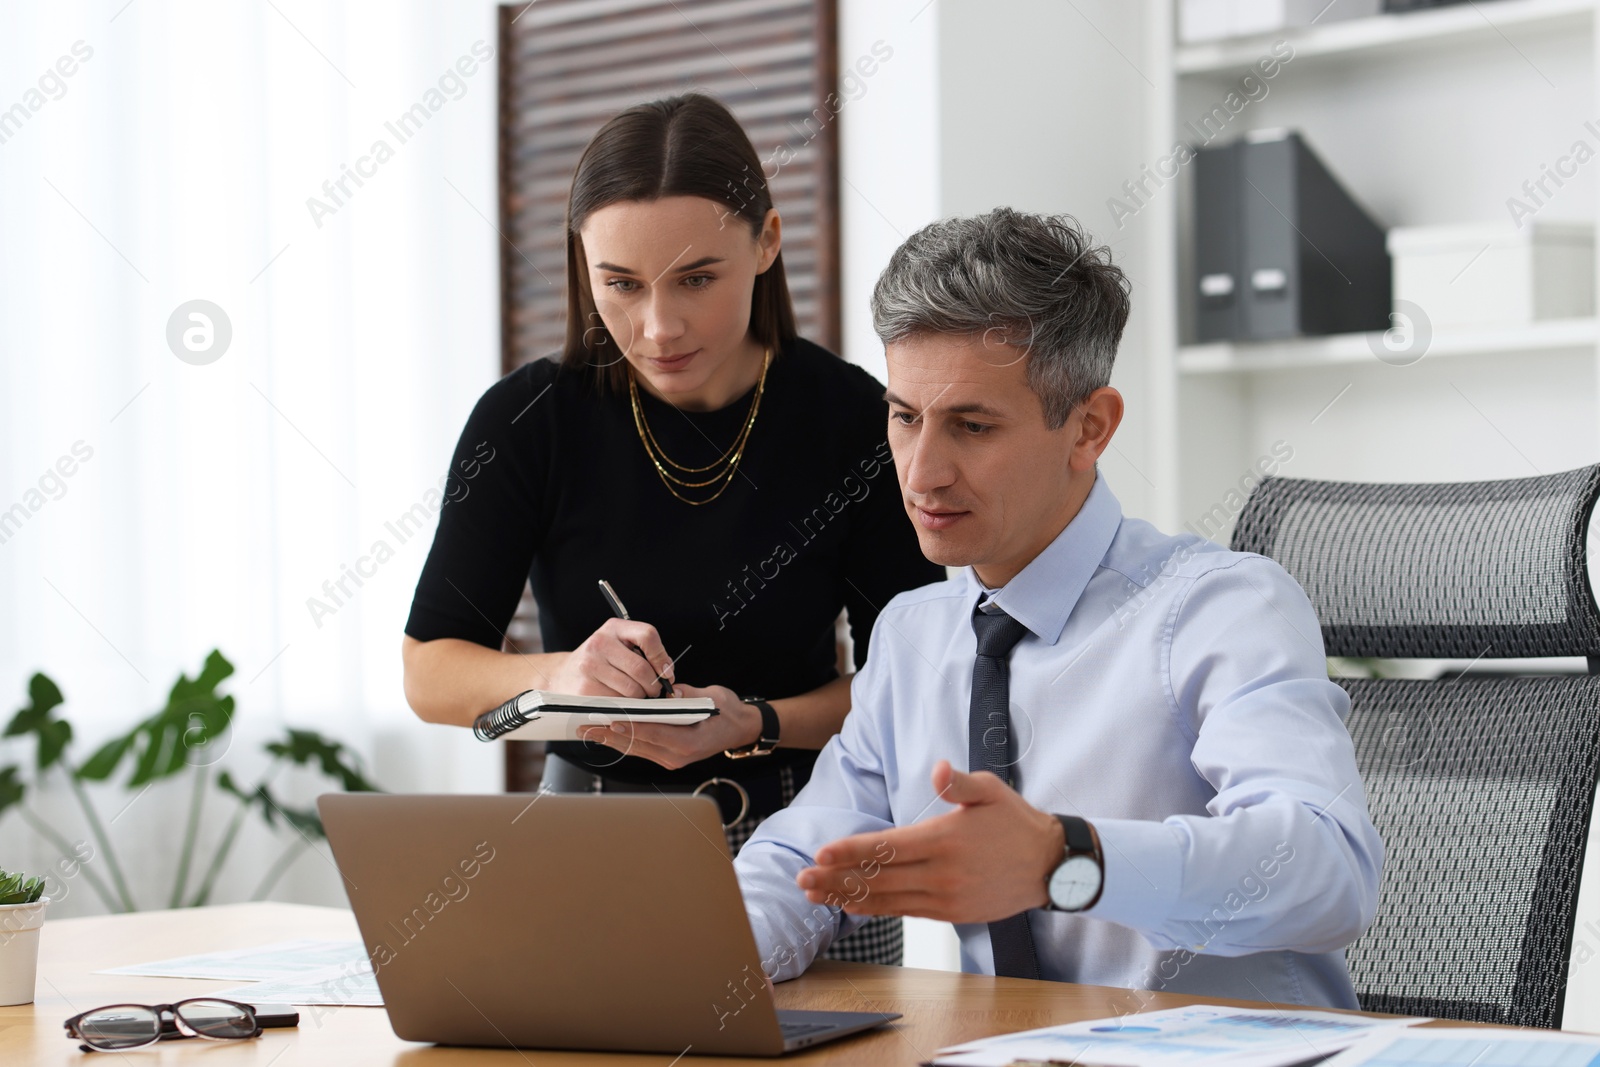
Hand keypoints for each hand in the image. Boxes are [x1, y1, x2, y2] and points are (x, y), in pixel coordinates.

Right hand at [547, 618, 673, 697]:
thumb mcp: (619, 645)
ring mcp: (590, 666)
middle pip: (641, 668)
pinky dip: (625, 707)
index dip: (661, 657)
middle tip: (653, 691)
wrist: (562, 675)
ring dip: (640, 698)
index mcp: (614, 628)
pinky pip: (618, 703)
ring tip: (635, 695)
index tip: (666, 672)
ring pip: (632, 689)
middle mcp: (600, 643)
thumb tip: (667, 672)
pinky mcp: (585, 689)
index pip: (647, 635)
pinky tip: (620, 702)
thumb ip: (644, 652)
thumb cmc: (599, 662)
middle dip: (654, 685)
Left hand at [577, 683, 762, 770]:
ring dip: (610, 739)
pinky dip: (622, 740)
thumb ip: (687, 695)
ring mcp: (671, 758)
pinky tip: (605, 733)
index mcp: (689, 742)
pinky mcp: (666, 756)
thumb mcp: (712, 697)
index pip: (653, 733)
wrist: (740, 728)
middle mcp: (677, 755)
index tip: (609, 720)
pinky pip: (640, 748)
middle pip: (637, 744)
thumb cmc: (728, 712)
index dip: (630, 727)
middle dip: (610, 734)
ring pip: (634, 748)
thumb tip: (667, 693)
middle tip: (586, 725)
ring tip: (587, 730)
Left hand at [795, 760, 1065, 922]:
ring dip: (848, 897)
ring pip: (887, 900)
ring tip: (816, 894)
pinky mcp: (952, 914)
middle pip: (878, 878)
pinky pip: (904, 911)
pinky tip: (854, 905)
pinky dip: (876, 909)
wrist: (1052, 866)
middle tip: (802, 878)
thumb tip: (938, 770)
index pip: (887, 847)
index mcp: (944, 840)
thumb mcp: (991, 791)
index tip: (820, 853)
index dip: (851, 851)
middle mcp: (941, 874)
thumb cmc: (1015, 823)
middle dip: (836, 878)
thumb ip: (959, 782)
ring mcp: (946, 898)